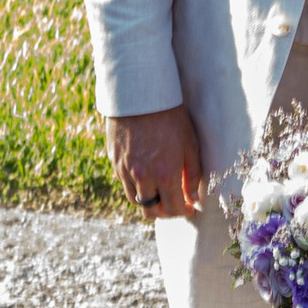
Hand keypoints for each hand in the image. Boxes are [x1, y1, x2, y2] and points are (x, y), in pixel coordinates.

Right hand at [104, 105, 204, 223]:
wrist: (141, 95)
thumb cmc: (171, 117)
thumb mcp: (190, 144)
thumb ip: (192, 175)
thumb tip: (193, 198)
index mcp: (165, 175)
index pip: (172, 209)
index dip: (182, 212)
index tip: (188, 208)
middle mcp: (143, 177)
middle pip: (151, 211)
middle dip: (164, 211)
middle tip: (173, 204)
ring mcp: (125, 170)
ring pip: (135, 199)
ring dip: (149, 200)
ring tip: (159, 191)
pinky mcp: (114, 161)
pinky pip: (125, 183)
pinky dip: (136, 186)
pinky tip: (146, 175)